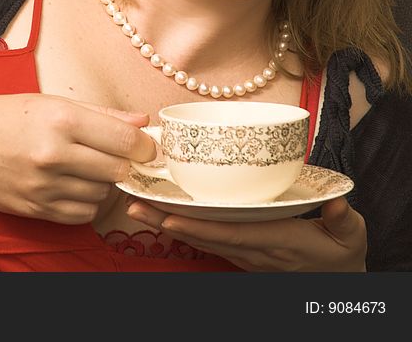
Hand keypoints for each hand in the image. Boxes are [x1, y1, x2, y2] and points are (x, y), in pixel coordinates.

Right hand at [0, 93, 154, 224]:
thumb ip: (101, 114)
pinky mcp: (35, 209)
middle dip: (123, 164)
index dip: (144, 146)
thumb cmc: (4, 116)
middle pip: (117, 170)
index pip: (125, 141)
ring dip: (101, 183)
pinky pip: (81, 214)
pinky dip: (84, 202)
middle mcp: (53, 154)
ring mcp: (43, 186)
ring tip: (83, 167)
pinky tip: (71, 185)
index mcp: (61, 120)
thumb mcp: (51, 104)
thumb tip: (143, 122)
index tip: (144, 146)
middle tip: (115, 155)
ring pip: (101, 194)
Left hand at [126, 195, 366, 270]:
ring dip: (165, 222)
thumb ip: (343, 218)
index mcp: (277, 240)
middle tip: (133, 205)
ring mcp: (243, 253)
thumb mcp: (351, 236)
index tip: (169, 215)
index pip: (231, 233)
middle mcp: (253, 249)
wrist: (336, 280)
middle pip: (203, 235)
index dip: (199, 226)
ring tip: (135, 206)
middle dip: (166, 220)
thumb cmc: (340, 253)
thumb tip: (336, 203)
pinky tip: (157, 216)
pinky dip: (180, 228)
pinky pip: (205, 240)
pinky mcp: (239, 252)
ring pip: (199, 238)